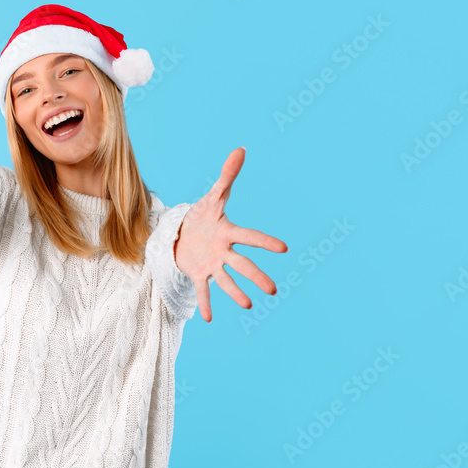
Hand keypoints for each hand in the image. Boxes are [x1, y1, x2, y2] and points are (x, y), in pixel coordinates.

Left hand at [174, 146, 287, 320]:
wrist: (184, 231)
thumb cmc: (203, 214)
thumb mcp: (212, 195)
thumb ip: (227, 176)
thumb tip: (240, 149)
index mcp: (228, 232)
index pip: (250, 236)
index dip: (265, 241)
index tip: (284, 248)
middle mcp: (223, 251)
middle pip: (242, 264)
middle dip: (256, 276)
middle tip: (272, 290)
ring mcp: (212, 264)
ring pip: (225, 280)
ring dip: (236, 293)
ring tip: (248, 305)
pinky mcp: (197, 273)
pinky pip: (201, 290)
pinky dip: (205, 303)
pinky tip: (208, 318)